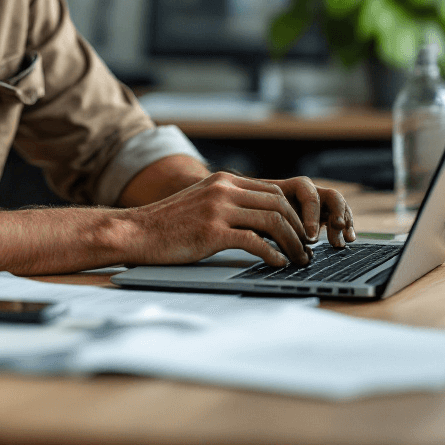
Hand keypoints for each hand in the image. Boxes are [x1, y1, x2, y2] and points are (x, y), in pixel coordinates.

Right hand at [122, 171, 316, 267]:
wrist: (137, 231)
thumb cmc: (169, 223)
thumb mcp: (202, 202)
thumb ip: (230, 204)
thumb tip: (263, 221)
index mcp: (224, 181)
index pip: (274, 191)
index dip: (295, 213)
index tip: (302, 233)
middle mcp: (223, 189)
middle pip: (279, 204)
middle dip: (300, 229)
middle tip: (306, 248)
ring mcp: (217, 209)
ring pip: (273, 221)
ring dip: (292, 244)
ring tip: (298, 259)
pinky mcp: (212, 231)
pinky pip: (255, 242)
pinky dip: (272, 254)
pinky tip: (276, 264)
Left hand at [267, 176, 354, 247]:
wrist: (260, 212)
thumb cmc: (259, 213)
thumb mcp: (261, 213)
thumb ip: (268, 219)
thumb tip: (274, 233)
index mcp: (292, 187)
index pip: (309, 195)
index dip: (312, 216)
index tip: (310, 239)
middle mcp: (309, 191)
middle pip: (331, 196)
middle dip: (335, 216)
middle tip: (333, 240)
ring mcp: (320, 201)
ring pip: (339, 206)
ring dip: (344, 222)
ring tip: (342, 242)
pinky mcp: (326, 213)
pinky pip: (342, 216)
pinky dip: (347, 227)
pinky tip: (348, 240)